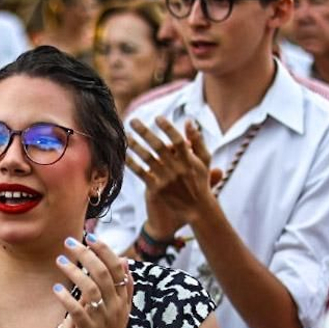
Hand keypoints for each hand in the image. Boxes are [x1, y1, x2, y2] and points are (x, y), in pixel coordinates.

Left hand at [52, 233, 133, 327]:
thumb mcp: (123, 307)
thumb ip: (125, 284)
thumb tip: (126, 260)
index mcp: (122, 297)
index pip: (117, 267)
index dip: (104, 249)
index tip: (90, 235)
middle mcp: (115, 305)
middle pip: (103, 273)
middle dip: (86, 254)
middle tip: (69, 242)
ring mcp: (102, 318)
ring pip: (91, 289)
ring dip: (74, 272)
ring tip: (59, 260)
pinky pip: (77, 311)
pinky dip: (67, 298)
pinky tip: (56, 289)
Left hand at [126, 117, 221, 237]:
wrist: (197, 210)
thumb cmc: (200, 181)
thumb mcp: (204, 161)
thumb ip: (197, 140)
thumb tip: (188, 121)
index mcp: (189, 160)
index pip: (177, 140)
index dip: (167, 128)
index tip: (157, 117)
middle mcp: (177, 168)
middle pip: (158, 146)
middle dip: (145, 132)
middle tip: (133, 121)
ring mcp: (166, 179)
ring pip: (147, 158)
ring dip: (135, 145)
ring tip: (126, 135)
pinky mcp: (157, 189)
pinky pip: (142, 174)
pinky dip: (132, 163)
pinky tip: (124, 155)